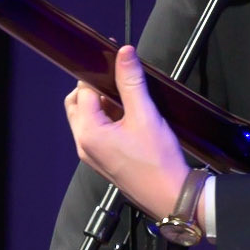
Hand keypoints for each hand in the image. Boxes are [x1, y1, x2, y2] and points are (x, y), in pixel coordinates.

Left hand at [64, 45, 187, 218]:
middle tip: (121, 83)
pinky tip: (131, 118)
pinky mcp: (104, 161)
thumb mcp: (145, 114)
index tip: (115, 63)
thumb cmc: (158, 160)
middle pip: (78, 104)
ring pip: (88, 119)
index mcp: (88, 132)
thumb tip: (124, 53)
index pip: (84, 91)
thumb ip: (132, 81)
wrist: (171, 196)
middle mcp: (84, 144)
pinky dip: (108, 120)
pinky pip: (97, 133)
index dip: (99, 74)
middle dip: (95, 89)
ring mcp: (92, 155)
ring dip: (103, 105)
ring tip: (130, 101)